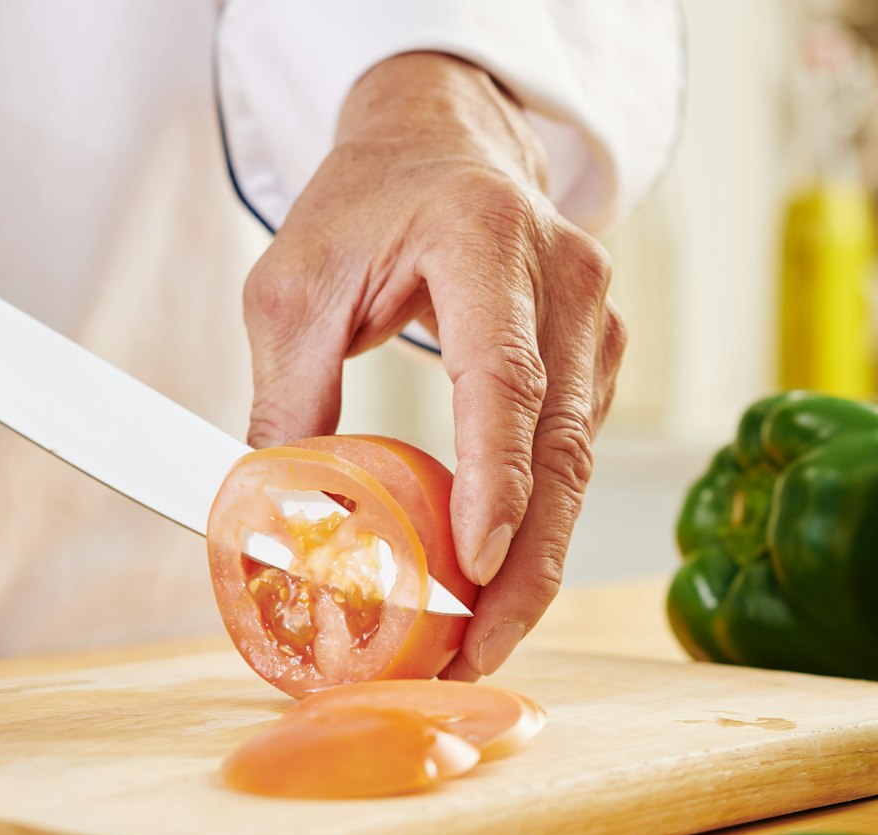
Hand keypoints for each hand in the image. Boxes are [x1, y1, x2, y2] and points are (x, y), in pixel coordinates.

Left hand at [243, 52, 626, 679]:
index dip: (494, 479)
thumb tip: (275, 523)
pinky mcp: (602, 359)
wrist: (444, 142)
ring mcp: (598, 321)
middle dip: (526, 566)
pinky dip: (539, 529)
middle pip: (562, 447)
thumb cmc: (367, 205)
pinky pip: (575, 461)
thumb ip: (289, 400)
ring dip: (534, 564)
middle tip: (479, 650)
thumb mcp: (293, 286)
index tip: (477, 562)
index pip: (503, 377)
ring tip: (480, 641)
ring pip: (579, 469)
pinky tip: (497, 584)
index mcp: (485, 240)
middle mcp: (565, 279)